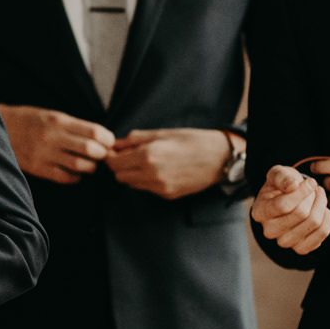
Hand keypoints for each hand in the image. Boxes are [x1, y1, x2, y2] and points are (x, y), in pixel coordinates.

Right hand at [0, 104, 113, 183]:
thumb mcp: (52, 115)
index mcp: (58, 120)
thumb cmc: (30, 121)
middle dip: (103, 155)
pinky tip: (74, 172)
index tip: (108, 143)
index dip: (108, 140)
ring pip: (81, 166)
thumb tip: (104, 140)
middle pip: (92, 150)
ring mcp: (44, 154)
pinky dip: (76, 177)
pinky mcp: (38, 168)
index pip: (95, 132)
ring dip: (91, 168)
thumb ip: (75, 127)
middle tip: (102, 156)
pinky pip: (66, 178)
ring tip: (89, 165)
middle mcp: (52, 137)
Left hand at [109, 128, 235, 199]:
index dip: (111, 156)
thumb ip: (134, 140)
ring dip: (131, 174)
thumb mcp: (161, 133)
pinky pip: (146, 189)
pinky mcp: (167, 195)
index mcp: (148, 155)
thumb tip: (115, 144)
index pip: (114, 163)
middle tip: (128, 156)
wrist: (218, 158)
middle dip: (119, 166)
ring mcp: (160, 187)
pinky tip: (158, 170)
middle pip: (119, 176)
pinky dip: (146, 181)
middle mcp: (151, 174)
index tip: (114, 151)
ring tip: (144, 162)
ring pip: (131, 184)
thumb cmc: (191, 141)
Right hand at [251, 164, 329, 254]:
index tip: (310, 182)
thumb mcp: (278, 174)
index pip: (283, 205)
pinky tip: (322, 209)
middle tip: (315, 188)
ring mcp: (284, 242)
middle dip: (313, 196)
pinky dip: (327, 218)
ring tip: (319, 196)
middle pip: (301, 214)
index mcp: (259, 212)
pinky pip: (323, 233)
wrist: (285, 201)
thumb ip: (282, 177)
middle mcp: (269, 231)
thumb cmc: (280, 186)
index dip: (302, 192)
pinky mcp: (301, 248)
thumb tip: (292, 185)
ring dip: (321, 205)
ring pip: (314, 223)